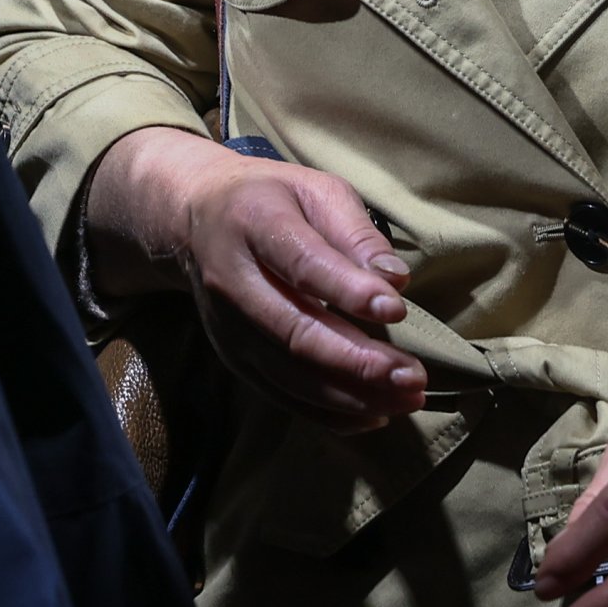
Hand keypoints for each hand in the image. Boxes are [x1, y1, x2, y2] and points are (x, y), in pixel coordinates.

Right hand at [88, 127, 424, 431]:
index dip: (347, 290)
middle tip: (412, 376)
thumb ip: (355, 231)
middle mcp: (232, 282)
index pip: (301, 262)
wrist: (195, 220)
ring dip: (351, 394)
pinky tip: (373, 416)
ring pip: (289, 373)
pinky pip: (281, 394)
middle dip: (357, 361)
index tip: (396, 310)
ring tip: (406, 398)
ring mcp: (228, 328)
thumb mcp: (316, 190)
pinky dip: (327, 412)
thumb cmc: (273, 200)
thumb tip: (395, 279)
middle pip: (294, 331)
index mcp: (253, 224)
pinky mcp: (234, 357)